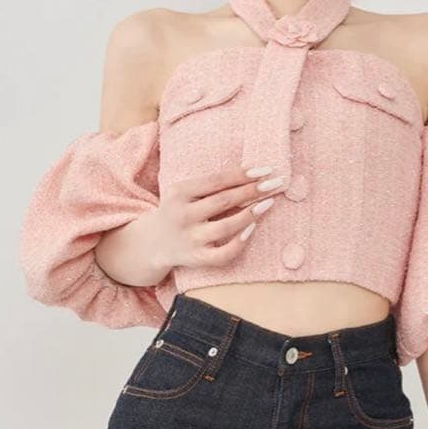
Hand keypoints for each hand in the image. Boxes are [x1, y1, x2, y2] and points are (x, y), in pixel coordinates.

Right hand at [147, 163, 283, 272]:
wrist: (151, 243)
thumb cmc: (177, 211)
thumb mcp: (184, 192)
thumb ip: (210, 186)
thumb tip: (251, 175)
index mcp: (179, 192)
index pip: (215, 180)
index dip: (241, 175)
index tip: (264, 170)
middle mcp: (183, 215)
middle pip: (223, 201)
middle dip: (252, 190)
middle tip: (275, 183)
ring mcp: (190, 239)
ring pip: (225, 226)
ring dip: (250, 214)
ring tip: (269, 203)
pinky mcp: (196, 258)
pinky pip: (222, 254)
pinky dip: (239, 242)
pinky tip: (252, 229)